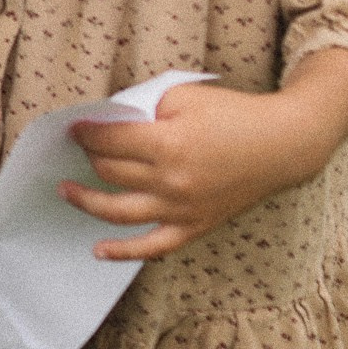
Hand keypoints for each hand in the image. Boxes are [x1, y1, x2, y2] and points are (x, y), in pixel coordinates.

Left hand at [63, 50, 347, 260]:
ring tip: (65, 190)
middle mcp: (172, 181)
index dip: (85, 132)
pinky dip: (123, 252)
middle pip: (111, 172)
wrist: (282, 145)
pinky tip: (98, 251)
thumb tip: (106, 120)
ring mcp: (183, 209)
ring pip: (119, 212)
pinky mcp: (195, 226)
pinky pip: (153, 247)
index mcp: (168, 144)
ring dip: (87, 201)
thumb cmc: (233, 114)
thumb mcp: (182, 96)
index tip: (74, 127)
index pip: (108, 141)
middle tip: (79, 148)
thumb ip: (142, 107)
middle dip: (89, 157)